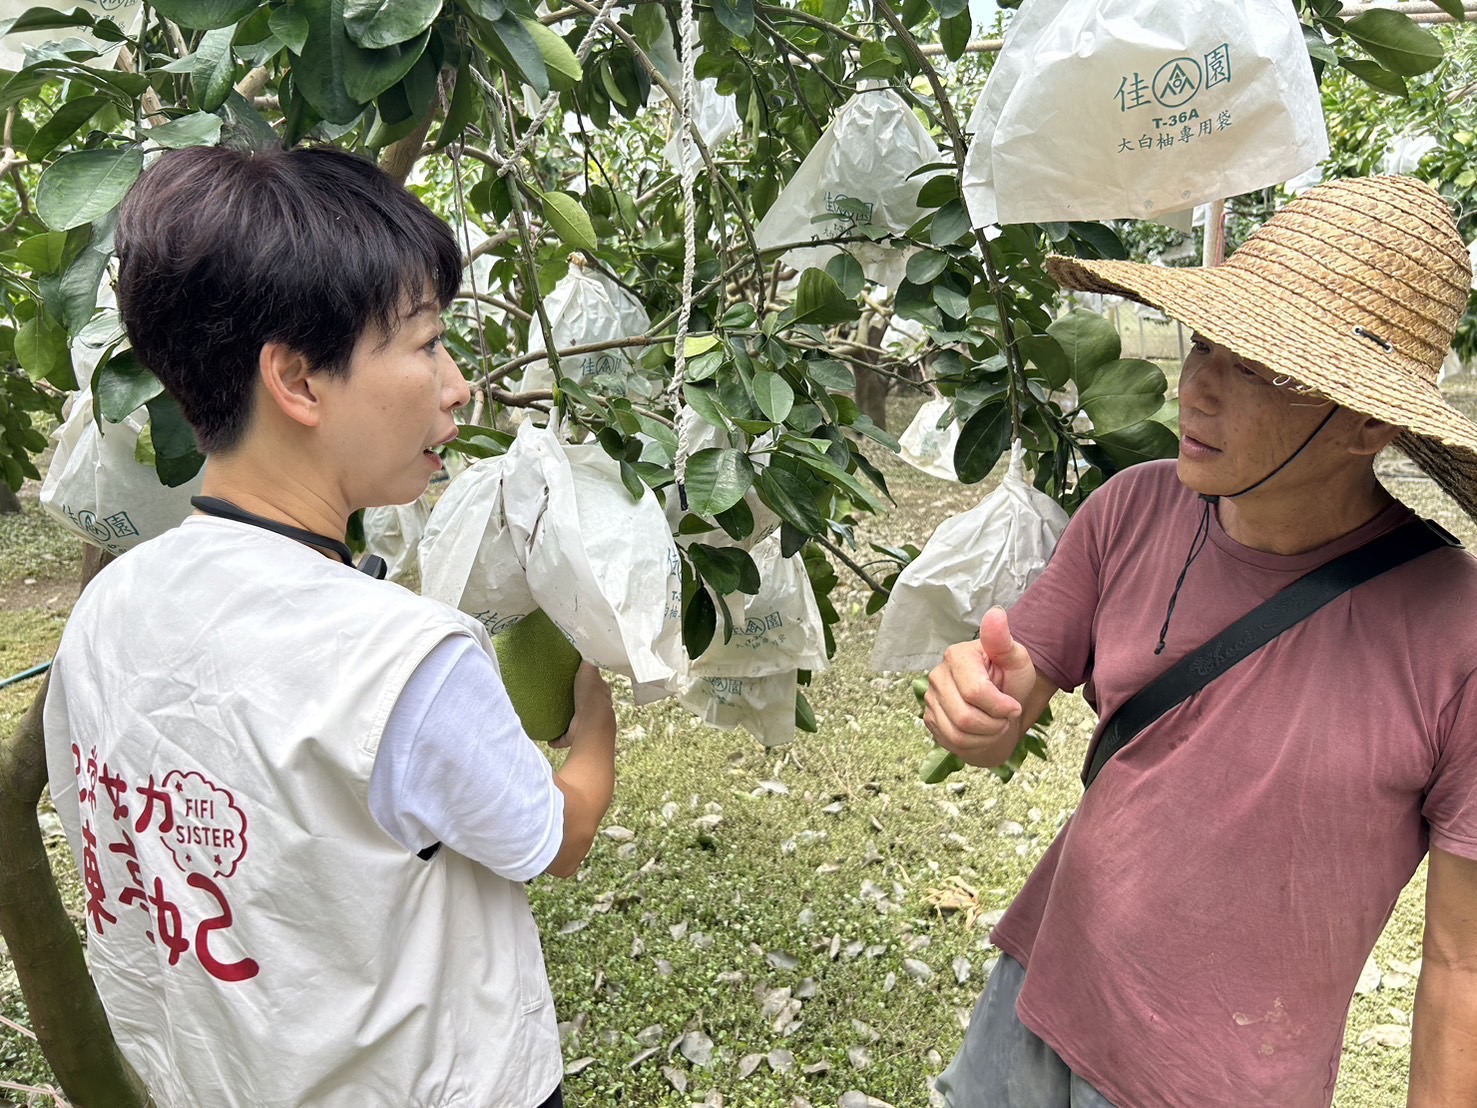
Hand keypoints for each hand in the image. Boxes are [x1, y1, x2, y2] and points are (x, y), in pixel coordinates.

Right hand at [550, 664, 614, 749]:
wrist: (592, 721)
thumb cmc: (591, 695)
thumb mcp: (589, 670)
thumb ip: (587, 662)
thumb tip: (585, 652)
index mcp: (600, 695)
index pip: (595, 686)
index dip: (588, 684)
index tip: (577, 682)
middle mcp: (595, 711)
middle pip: (586, 705)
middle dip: (577, 703)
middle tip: (563, 698)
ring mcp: (586, 724)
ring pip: (576, 722)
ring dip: (567, 721)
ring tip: (554, 716)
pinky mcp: (576, 735)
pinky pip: (564, 738)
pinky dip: (557, 740)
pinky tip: (549, 738)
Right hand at [923, 607, 1037, 766]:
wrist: (1001, 705)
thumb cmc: (1009, 680)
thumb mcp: (1016, 659)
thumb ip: (1003, 640)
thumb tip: (996, 613)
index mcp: (957, 656)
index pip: (975, 692)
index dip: (1000, 706)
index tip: (1014, 706)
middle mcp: (938, 675)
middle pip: (965, 717)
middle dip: (993, 724)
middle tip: (1004, 717)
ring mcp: (930, 698)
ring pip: (958, 733)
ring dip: (985, 735)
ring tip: (994, 723)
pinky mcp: (929, 718)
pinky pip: (950, 742)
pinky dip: (974, 743)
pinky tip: (981, 731)